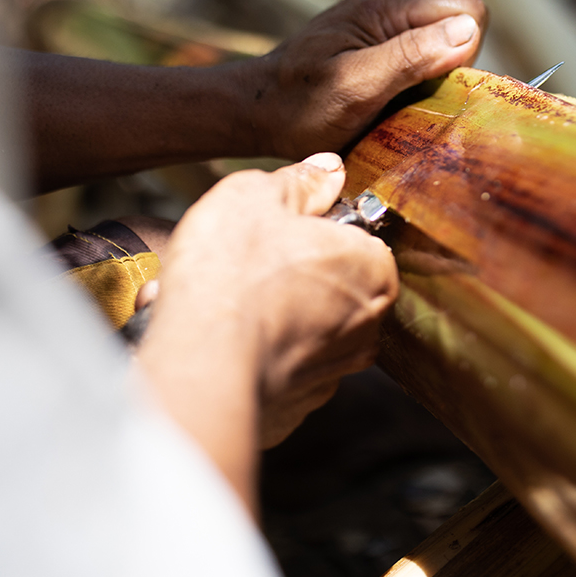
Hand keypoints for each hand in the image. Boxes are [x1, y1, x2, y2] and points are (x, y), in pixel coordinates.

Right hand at [134, 153, 397, 508]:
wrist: (201, 361)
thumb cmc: (233, 274)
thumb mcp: (258, 196)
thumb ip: (301, 180)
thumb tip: (327, 169)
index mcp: (374, 269)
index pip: (355, 238)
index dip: (310, 229)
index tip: (273, 231)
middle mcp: (367, 327)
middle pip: (328, 285)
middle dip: (283, 275)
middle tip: (236, 265)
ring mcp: (333, 373)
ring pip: (298, 329)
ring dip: (260, 315)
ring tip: (213, 302)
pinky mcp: (296, 407)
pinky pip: (274, 368)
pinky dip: (248, 354)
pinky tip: (212, 339)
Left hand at [251, 0, 486, 159]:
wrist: (258, 111)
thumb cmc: (300, 104)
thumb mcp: (356, 86)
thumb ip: (410, 56)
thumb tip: (468, 31)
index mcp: (390, 4)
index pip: (470, 10)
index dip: (465, 51)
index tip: (431, 86)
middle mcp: (395, 6)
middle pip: (463, 27)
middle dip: (452, 69)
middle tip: (410, 103)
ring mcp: (389, 26)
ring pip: (447, 47)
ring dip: (435, 82)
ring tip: (396, 107)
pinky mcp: (384, 47)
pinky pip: (426, 61)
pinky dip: (419, 87)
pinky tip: (390, 106)